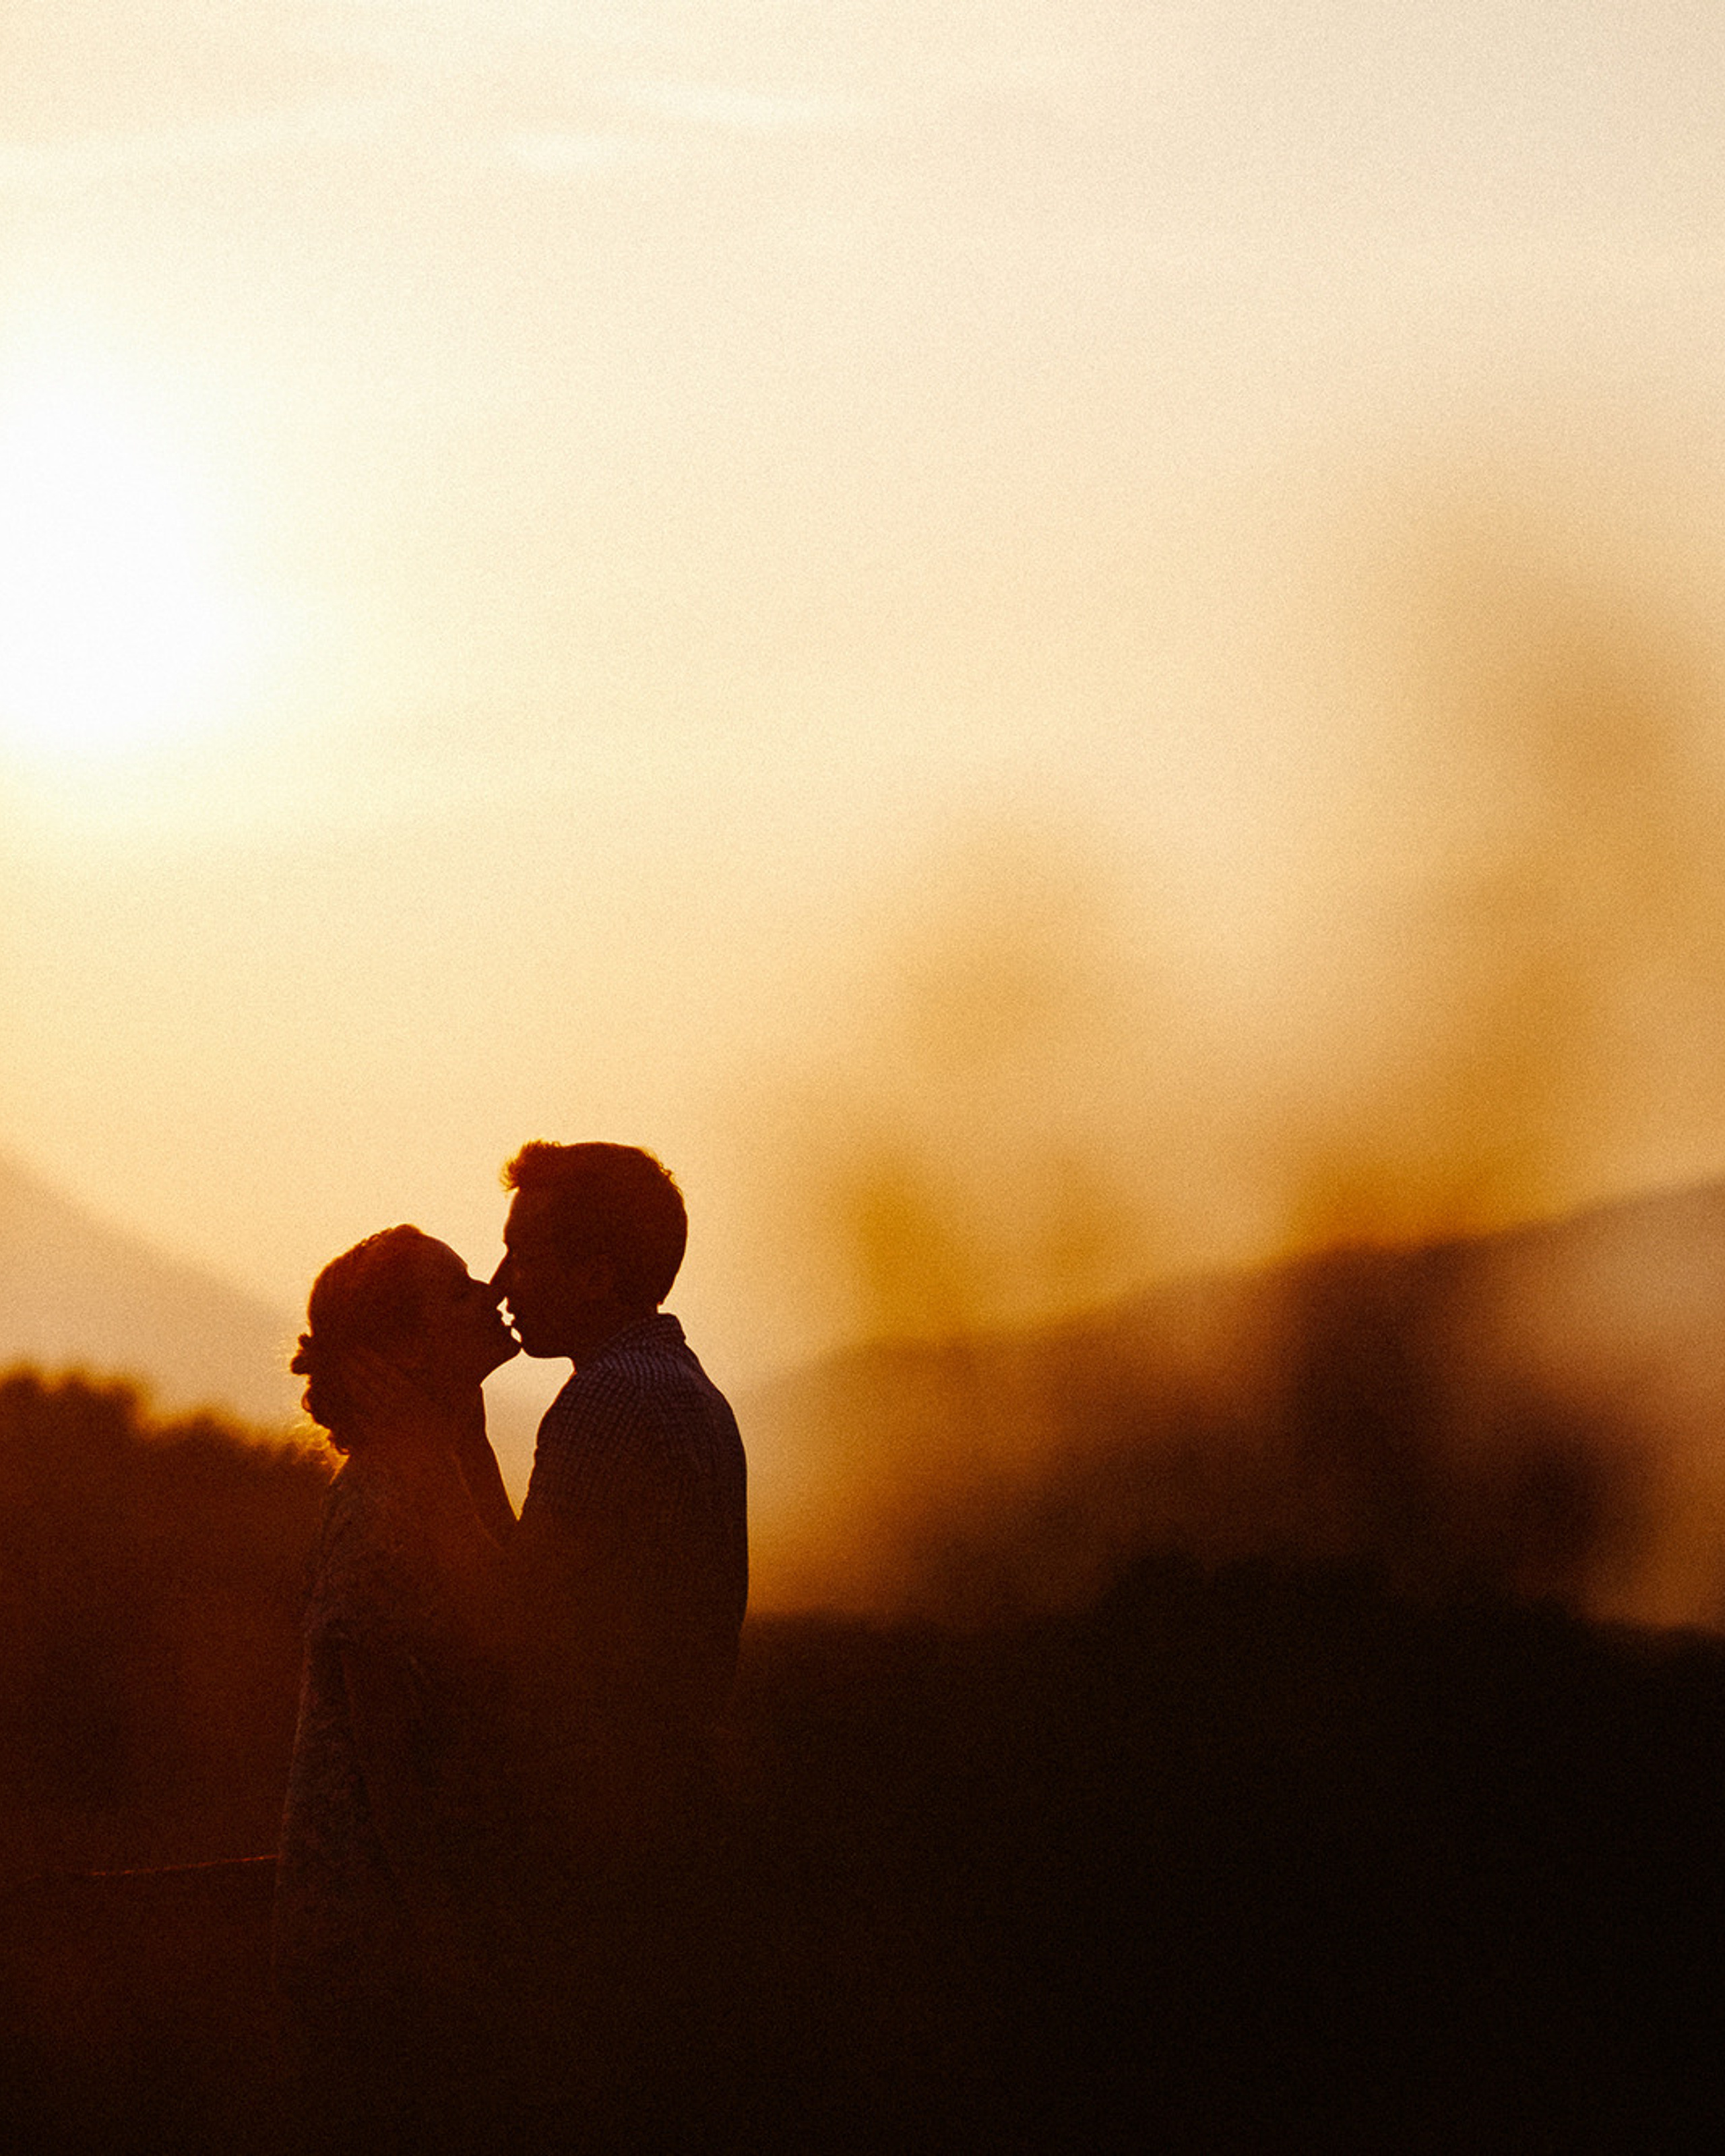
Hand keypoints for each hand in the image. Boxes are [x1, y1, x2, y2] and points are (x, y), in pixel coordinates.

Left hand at [344, 1346, 462, 1449]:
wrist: (433, 1470)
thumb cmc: (446, 1442)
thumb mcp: (455, 1415)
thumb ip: (459, 1396)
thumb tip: (471, 1383)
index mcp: (415, 1397)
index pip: (390, 1373)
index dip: (374, 1360)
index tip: (362, 1349)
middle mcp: (400, 1407)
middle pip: (374, 1382)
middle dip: (358, 1368)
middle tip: (344, 1355)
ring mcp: (387, 1423)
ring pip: (365, 1399)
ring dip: (352, 1385)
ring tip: (341, 1373)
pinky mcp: (378, 1439)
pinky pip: (361, 1422)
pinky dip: (352, 1412)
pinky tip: (344, 1405)